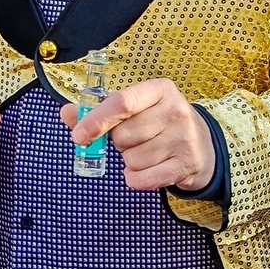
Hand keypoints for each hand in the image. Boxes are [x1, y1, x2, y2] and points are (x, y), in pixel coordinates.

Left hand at [61, 78, 214, 192]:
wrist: (202, 144)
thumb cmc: (160, 122)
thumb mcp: (136, 108)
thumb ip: (100, 110)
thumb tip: (66, 113)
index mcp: (159, 90)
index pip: (122, 102)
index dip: (96, 120)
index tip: (79, 135)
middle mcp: (175, 110)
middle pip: (123, 135)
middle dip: (119, 143)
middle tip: (135, 139)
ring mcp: (183, 138)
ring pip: (132, 159)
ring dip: (130, 161)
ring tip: (147, 152)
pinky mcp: (186, 164)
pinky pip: (143, 179)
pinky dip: (136, 179)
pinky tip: (147, 170)